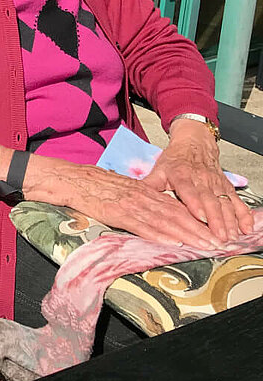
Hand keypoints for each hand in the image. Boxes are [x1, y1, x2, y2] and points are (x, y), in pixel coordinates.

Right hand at [37, 157, 222, 248]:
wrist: (67, 179)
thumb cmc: (89, 183)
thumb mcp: (118, 186)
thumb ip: (135, 197)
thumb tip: (150, 210)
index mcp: (141, 189)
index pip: (173, 205)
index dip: (194, 218)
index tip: (209, 230)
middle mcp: (140, 195)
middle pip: (175, 214)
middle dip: (198, 229)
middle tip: (215, 242)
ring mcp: (130, 204)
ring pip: (164, 221)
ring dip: (186, 235)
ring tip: (203, 246)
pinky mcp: (117, 213)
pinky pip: (143, 226)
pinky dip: (161, 235)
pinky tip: (173, 243)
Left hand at [144, 119, 251, 241]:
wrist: (194, 143)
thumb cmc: (175, 160)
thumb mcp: (159, 169)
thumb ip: (149, 185)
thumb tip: (133, 197)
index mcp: (182, 175)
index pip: (189, 191)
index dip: (195, 204)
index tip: (200, 217)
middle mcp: (202, 180)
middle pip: (211, 201)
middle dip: (216, 221)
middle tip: (218, 237)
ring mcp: (216, 184)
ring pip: (225, 204)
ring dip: (229, 222)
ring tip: (230, 237)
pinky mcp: (226, 188)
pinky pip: (237, 202)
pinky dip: (243, 215)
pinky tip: (246, 228)